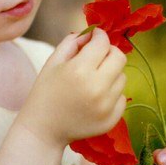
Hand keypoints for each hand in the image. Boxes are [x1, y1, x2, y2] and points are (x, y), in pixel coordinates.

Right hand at [18, 28, 126, 148]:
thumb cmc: (45, 92)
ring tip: (93, 80)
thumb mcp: (53, 62)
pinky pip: (122, 97)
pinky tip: (95, 97)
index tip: (94, 37)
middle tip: (97, 56)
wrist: (43, 129)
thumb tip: (92, 34)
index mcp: (80, 70)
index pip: (102, 43)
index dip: (99, 35)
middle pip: (119, 57)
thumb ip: (72, 42)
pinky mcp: (111, 119)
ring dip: (110, 73)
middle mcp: (97, 87)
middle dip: (109, 52)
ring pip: (122, 77)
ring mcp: (106, 105)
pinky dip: (112, 93)